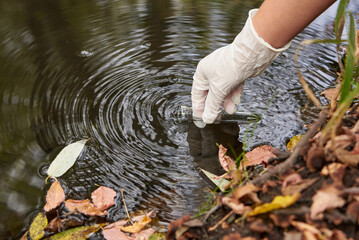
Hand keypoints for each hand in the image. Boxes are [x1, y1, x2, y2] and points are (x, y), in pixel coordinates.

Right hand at [191, 9, 289, 124]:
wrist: (250, 55)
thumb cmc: (231, 65)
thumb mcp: (218, 90)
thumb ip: (212, 106)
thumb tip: (207, 118)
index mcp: (202, 73)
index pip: (197, 94)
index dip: (199, 107)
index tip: (202, 118)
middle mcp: (212, 72)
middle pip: (210, 94)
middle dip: (214, 106)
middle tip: (216, 118)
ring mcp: (225, 73)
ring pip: (223, 92)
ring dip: (226, 103)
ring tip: (229, 111)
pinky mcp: (236, 74)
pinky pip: (232, 88)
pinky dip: (234, 96)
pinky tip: (235, 103)